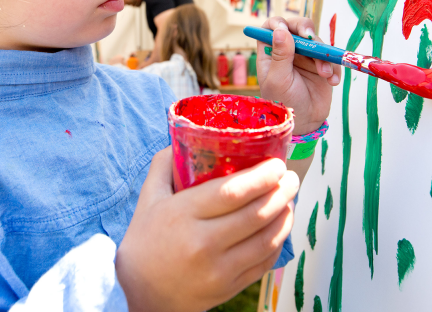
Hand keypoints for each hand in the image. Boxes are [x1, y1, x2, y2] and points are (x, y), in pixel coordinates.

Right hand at [116, 147, 298, 311]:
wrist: (139, 294)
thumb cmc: (145, 240)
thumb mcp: (148, 197)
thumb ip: (165, 164)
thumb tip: (187, 138)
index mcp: (183, 214)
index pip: (232, 192)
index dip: (261, 177)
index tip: (277, 164)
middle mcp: (203, 242)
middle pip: (256, 214)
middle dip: (281, 192)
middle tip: (291, 177)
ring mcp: (218, 269)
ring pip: (265, 240)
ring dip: (285, 216)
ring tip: (290, 199)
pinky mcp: (228, 288)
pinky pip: (263, 263)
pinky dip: (278, 242)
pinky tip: (280, 227)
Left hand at [256, 16, 340, 135]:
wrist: (305, 124)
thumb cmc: (284, 103)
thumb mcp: (278, 80)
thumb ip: (280, 56)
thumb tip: (280, 30)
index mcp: (270, 52)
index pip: (271, 27)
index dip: (278, 23)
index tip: (286, 30)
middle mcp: (287, 50)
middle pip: (297, 27)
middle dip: (307, 31)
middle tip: (313, 40)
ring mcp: (305, 56)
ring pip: (316, 41)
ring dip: (323, 55)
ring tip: (324, 75)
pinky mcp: (321, 64)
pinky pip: (330, 56)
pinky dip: (333, 66)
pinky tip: (331, 82)